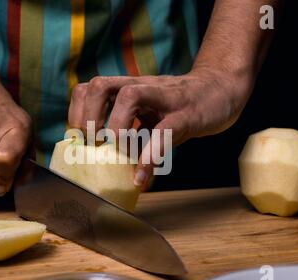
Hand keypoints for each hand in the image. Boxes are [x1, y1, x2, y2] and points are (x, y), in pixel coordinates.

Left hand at [68, 67, 252, 188]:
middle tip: (94, 145)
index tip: (79, 138)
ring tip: (118, 153)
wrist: (220, 91)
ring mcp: (165, 98)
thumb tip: (116, 170)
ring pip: (130, 97)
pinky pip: (165, 131)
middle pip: (100, 85)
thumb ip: (133, 134)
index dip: (77, 111)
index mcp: (129, 89)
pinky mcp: (187, 113)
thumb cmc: (180, 108)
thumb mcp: (150, 116)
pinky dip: (150, 155)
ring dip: (116, 129)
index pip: (90, 88)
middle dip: (88, 118)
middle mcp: (142, 88)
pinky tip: (142, 175)